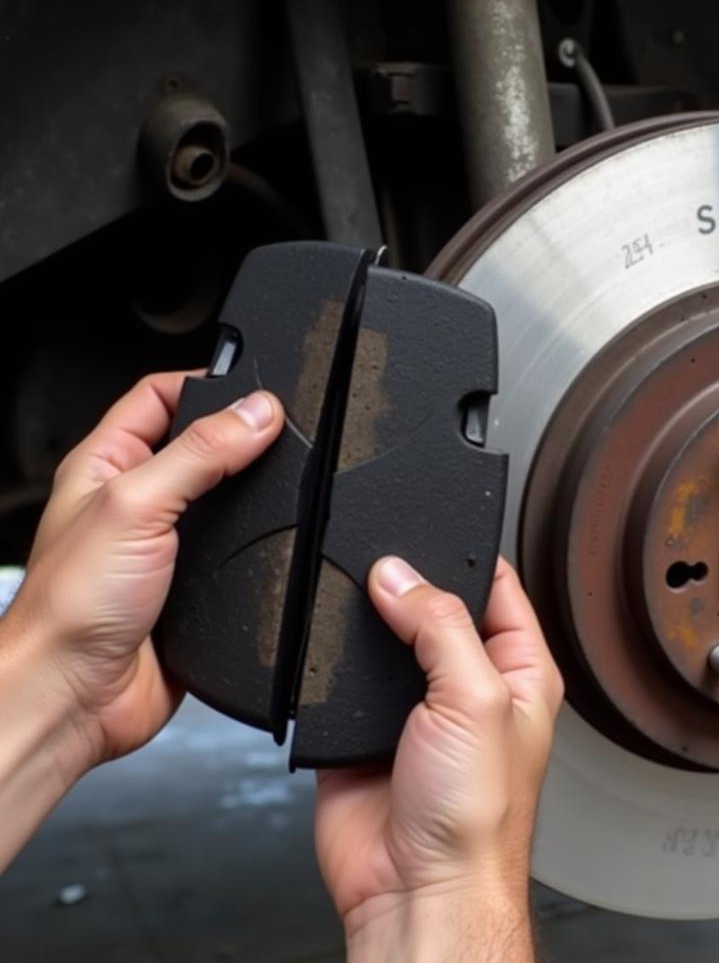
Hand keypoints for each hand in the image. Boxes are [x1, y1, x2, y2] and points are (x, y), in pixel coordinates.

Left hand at [0, 371, 282, 867]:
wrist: (78, 696)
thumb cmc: (71, 609)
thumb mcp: (137, 506)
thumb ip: (199, 454)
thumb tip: (256, 413)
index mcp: (106, 464)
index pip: (159, 395)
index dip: (207, 383)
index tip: (256, 388)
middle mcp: (136, 499)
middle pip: (201, 443)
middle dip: (242, 434)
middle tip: (280, 431)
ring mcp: (167, 544)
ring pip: (226, 496)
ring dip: (256, 490)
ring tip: (286, 478)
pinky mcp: (196, 585)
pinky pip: (238, 549)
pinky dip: (262, 541)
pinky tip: (277, 539)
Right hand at [315, 556, 562, 961]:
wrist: (413, 890)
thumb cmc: (476, 822)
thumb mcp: (475, 700)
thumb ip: (440, 626)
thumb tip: (399, 575)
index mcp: (516, 670)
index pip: (496, 586)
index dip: (465, 554)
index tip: (431, 528)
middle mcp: (467, 684)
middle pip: (433, 605)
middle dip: (406, 583)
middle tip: (380, 567)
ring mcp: (413, 705)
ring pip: (383, 635)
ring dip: (365, 621)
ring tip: (351, 604)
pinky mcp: (361, 728)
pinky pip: (341, 676)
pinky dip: (330, 661)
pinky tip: (327, 651)